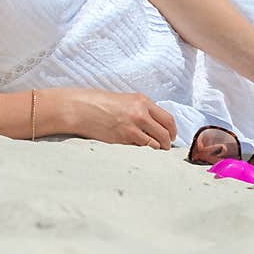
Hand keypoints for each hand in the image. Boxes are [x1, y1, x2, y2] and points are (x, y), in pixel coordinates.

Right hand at [59, 88, 176, 148]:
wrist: (80, 108)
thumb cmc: (99, 103)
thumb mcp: (125, 100)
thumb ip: (141, 110)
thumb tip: (154, 124)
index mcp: (142, 101)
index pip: (168, 118)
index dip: (173, 130)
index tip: (172, 136)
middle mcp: (141, 113)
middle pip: (165, 132)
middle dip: (167, 143)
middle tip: (165, 147)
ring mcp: (133, 127)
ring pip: (156, 143)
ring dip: (157, 149)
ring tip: (154, 152)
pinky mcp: (123, 139)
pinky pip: (142, 148)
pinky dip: (145, 152)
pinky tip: (143, 153)